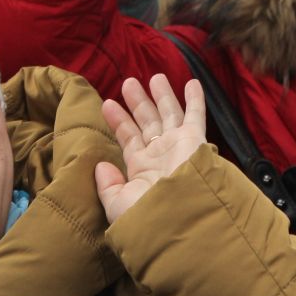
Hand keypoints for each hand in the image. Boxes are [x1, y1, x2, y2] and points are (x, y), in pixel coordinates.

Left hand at [93, 75, 207, 222]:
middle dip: (139, 101)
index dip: (119, 120)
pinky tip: (192, 82)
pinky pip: (195, 115)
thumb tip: (100, 165)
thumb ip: (107, 185)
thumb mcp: (118, 204)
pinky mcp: (194, 140)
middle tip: (129, 82)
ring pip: (168, 113)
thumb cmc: (147, 214)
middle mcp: (160, 154)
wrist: (178, 219)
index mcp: (142, 168)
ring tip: (155, 76)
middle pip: (147, 121)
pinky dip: (195, 99)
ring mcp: (177, 145)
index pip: (129, 138)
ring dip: (162, 95)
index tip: (108, 104)